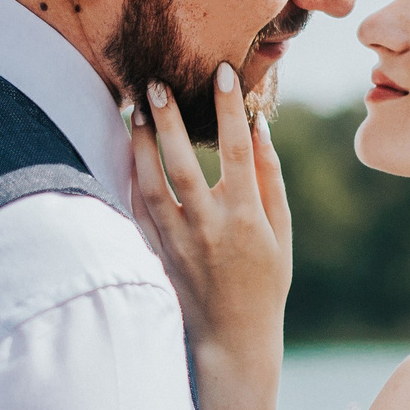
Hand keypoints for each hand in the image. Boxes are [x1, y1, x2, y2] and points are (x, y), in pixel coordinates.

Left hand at [129, 66, 291, 362]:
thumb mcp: (281, 230)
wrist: (233, 336)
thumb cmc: (265, 279)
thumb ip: (270, 178)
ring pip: (150, 184)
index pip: (238, 153)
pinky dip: (130, 176)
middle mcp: (209, 227)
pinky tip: (128, 148)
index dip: (230, 110)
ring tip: (134, 108)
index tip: (222, 74)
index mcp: (246, 218)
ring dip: (139, 144)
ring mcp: (178, 242)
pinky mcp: (157, 253)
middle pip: (183, 165)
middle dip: (168, 121)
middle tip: (157, 83)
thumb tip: (259, 127)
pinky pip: (137, 208)